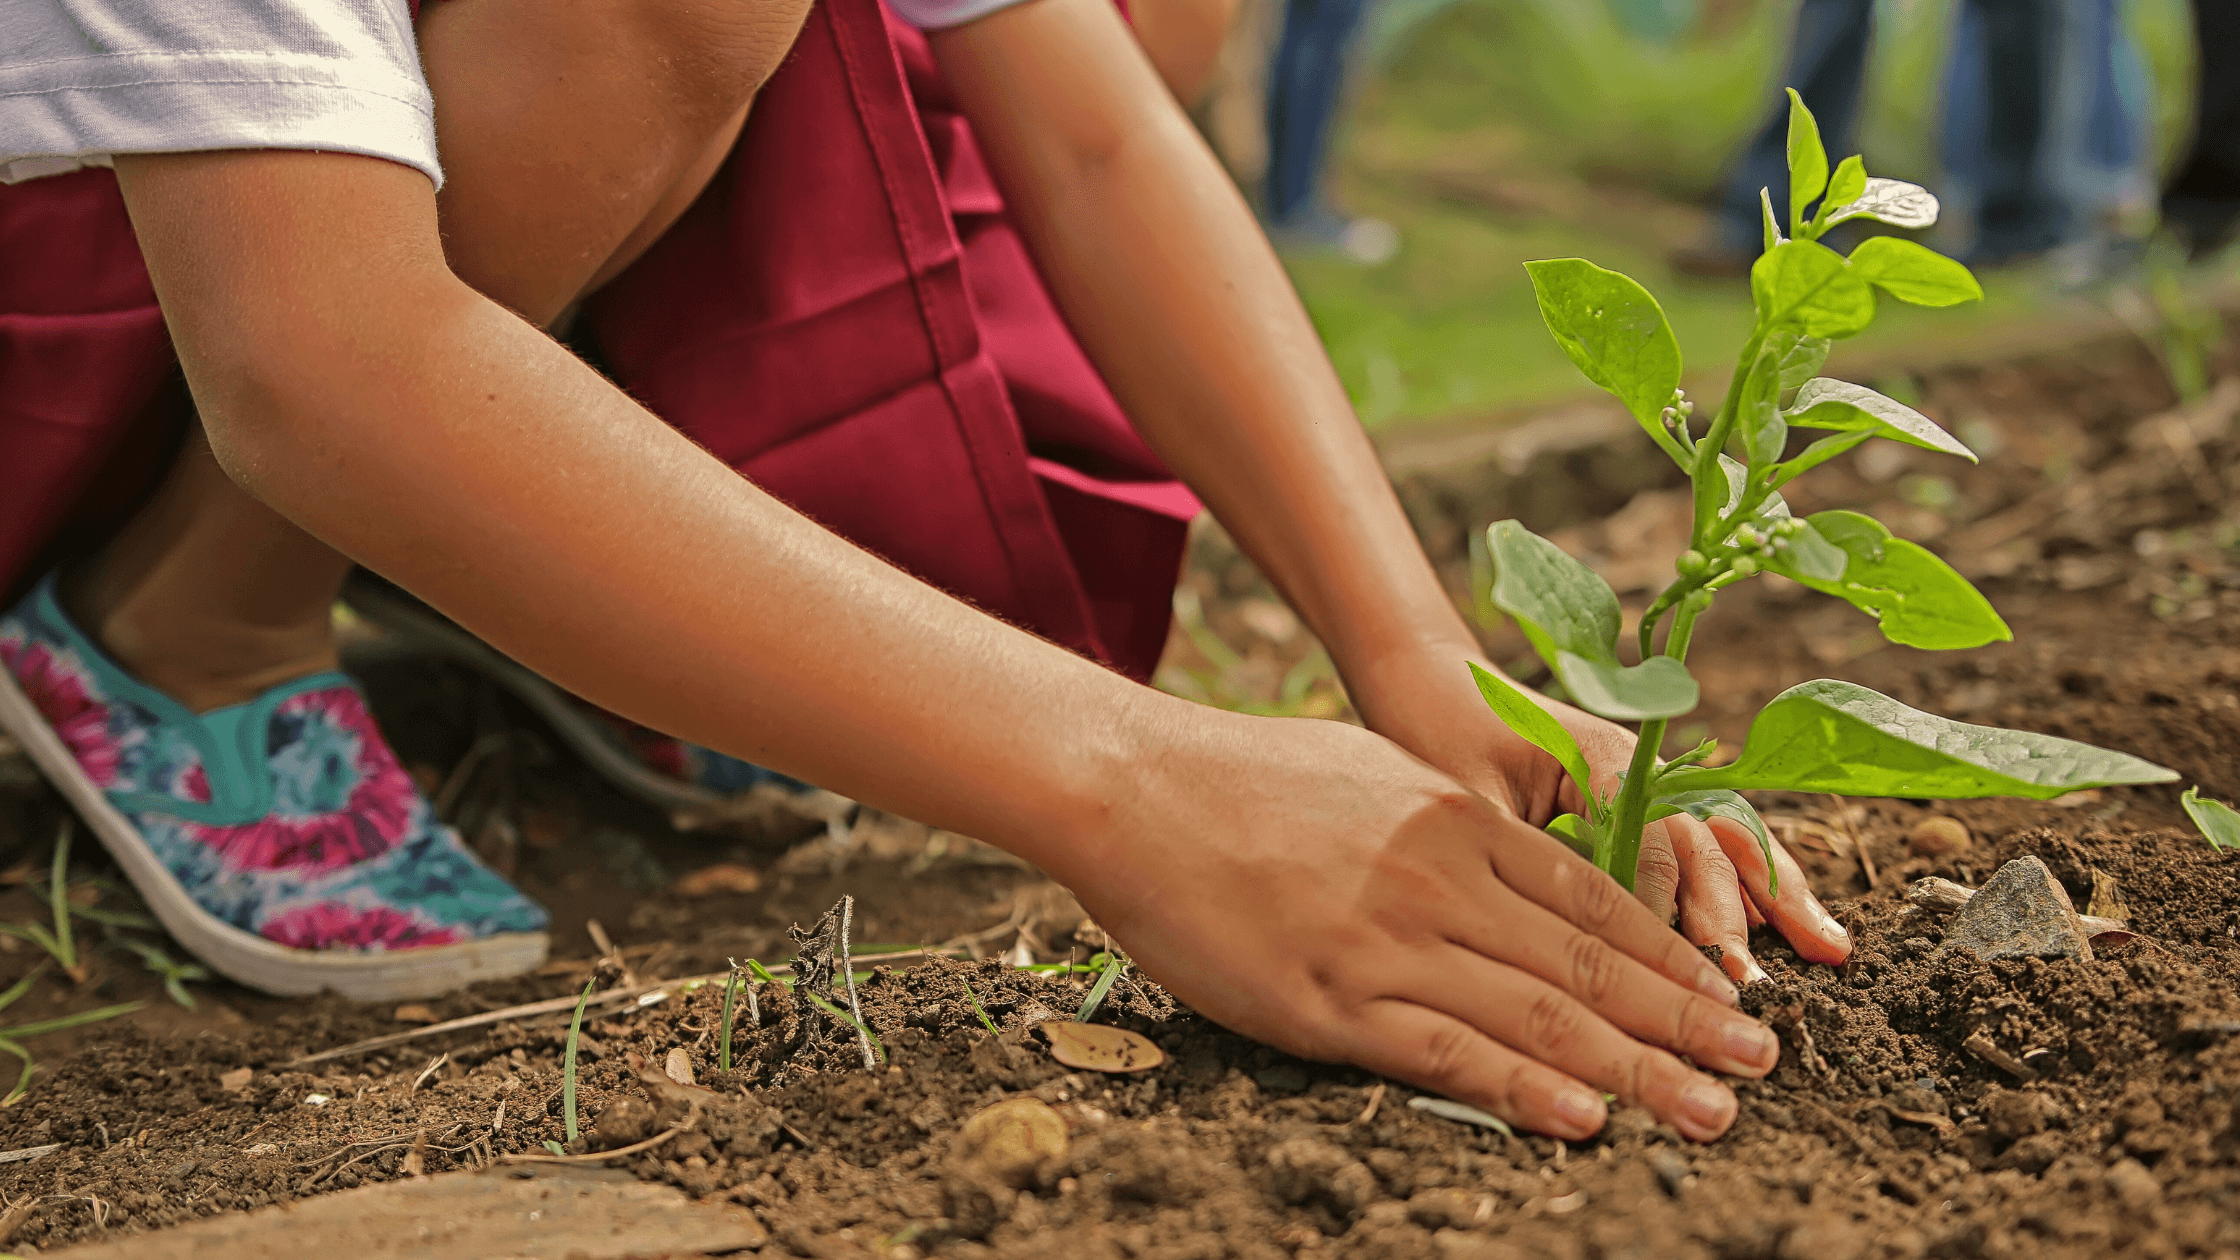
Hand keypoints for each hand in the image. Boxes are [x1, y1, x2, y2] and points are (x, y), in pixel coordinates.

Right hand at [1055, 703, 1779, 1141]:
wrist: (1136, 787)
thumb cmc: (1246, 777)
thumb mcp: (1374, 773)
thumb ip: (1449, 824)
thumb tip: (1506, 859)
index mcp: (1457, 822)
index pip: (1594, 901)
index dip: (1673, 955)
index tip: (1729, 995)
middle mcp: (1443, 881)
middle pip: (1591, 965)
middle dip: (1686, 1020)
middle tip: (1760, 1064)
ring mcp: (1389, 943)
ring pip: (1539, 1016)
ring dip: (1638, 1068)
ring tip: (1711, 1109)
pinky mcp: (1331, 1000)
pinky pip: (1446, 1054)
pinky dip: (1523, 1090)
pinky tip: (1585, 1119)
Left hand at [1348, 647, 1853, 984]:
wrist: (1431, 682)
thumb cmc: (1438, 736)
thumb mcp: (1467, 799)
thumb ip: (1521, 854)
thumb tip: (1560, 937)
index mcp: (1602, 757)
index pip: (1653, 844)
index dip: (1667, 912)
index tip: (1678, 976)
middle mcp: (1641, 767)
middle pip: (1705, 844)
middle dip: (1735, 917)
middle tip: (1752, 988)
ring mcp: (1651, 782)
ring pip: (1727, 841)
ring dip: (1776, 897)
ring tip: (1829, 952)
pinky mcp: (1645, 802)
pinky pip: (1710, 843)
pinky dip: (1755, 884)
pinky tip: (1793, 926)